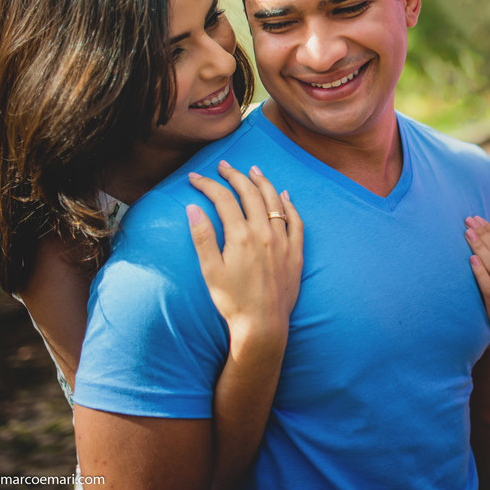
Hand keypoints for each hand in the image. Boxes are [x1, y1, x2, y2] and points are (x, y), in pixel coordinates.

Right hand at [187, 162, 303, 358]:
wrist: (263, 324)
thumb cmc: (232, 300)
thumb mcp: (210, 271)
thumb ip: (202, 237)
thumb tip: (193, 208)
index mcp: (240, 236)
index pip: (223, 199)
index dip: (207, 184)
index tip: (195, 178)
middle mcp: (264, 233)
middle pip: (250, 193)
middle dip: (235, 175)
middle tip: (224, 165)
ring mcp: (283, 241)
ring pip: (275, 201)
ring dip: (263, 182)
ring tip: (253, 170)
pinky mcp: (296, 251)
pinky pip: (296, 221)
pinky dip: (289, 205)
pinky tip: (284, 195)